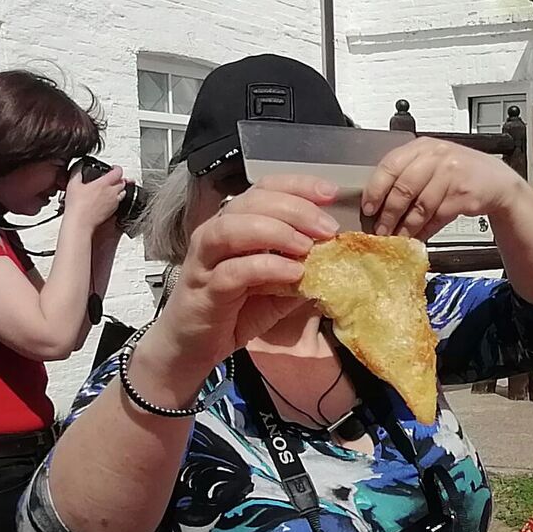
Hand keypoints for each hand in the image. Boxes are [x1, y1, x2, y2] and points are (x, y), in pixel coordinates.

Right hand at [62, 163, 126, 231]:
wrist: (81, 222)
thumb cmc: (77, 205)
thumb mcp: (73, 184)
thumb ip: (77, 173)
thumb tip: (78, 168)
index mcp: (104, 184)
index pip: (117, 172)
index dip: (117, 168)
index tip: (114, 168)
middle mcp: (112, 193)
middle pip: (122, 183)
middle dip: (119, 179)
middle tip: (113, 178)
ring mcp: (114, 202)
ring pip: (123, 193)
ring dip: (119, 189)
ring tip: (112, 188)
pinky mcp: (113, 211)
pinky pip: (119, 202)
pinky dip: (116, 199)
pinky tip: (108, 199)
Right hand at [138, 175, 337, 385]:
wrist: (195, 346)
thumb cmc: (234, 310)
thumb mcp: (279, 288)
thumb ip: (303, 271)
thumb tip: (337, 259)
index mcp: (237, 224)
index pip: (265, 189)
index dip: (298, 186)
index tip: (330, 193)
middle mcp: (217, 233)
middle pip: (252, 201)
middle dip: (295, 209)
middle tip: (327, 228)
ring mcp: (206, 260)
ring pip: (234, 228)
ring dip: (276, 231)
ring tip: (307, 246)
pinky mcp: (204, 289)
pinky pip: (233, 271)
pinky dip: (266, 267)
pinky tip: (292, 273)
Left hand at [363, 138, 525, 240]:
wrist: (497, 181)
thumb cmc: (459, 173)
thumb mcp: (432, 165)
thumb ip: (407, 176)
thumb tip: (378, 204)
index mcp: (422, 147)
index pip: (390, 165)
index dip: (376, 189)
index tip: (368, 208)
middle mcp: (436, 156)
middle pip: (404, 187)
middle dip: (389, 213)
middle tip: (381, 229)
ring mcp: (452, 174)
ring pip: (420, 206)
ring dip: (407, 226)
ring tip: (398, 237)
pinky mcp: (463, 194)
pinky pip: (438, 217)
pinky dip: (426, 231)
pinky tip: (419, 237)